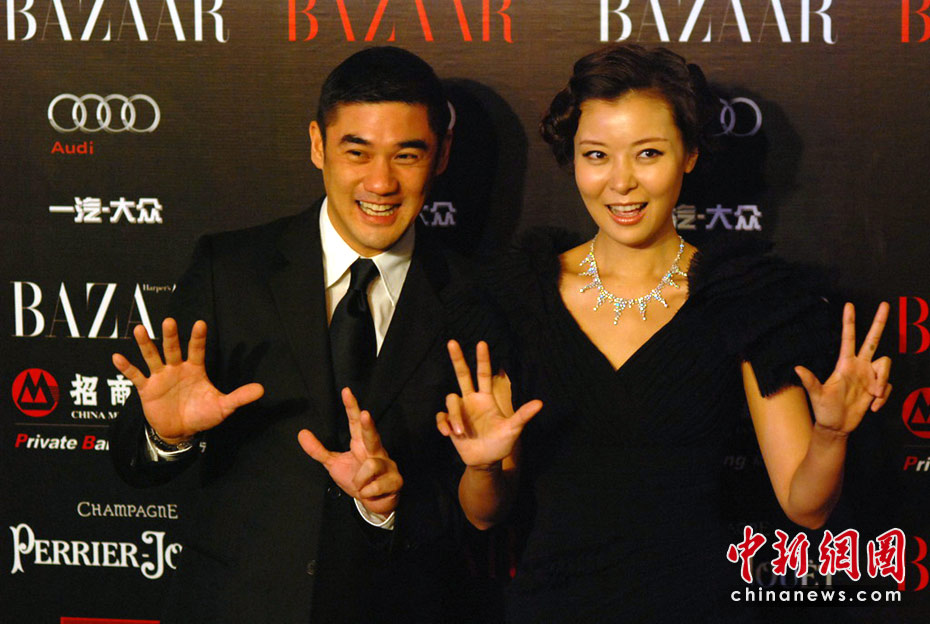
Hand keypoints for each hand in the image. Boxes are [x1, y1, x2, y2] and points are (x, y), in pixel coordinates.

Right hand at [112, 318, 264, 443]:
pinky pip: (135, 376)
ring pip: (152, 357)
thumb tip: (262, 389)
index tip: (200, 323)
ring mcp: (160, 377)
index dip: (198, 338)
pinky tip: (116, 357)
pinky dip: (126, 367)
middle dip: (171, 336)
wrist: (181, 431)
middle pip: (173, 349)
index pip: (197, 350)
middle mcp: (176, 368)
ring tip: (139, 329)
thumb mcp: (223, 407)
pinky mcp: (147, 389)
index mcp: (195, 369)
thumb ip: (239, 397)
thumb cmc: (203, 414)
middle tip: (169, 321)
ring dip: (146, 344)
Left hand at [298, 388, 401, 515]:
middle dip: (368, 426)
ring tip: (361, 487)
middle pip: (371, 434)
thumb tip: (301, 433)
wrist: (373, 503)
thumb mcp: (334, 464)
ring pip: (370, 466)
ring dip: (360, 480)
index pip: (355, 423)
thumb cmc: (356, 478)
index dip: (351, 407)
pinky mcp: (396, 480)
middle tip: (365, 414)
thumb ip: (319, 450)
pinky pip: (376, 485)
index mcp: (360, 444)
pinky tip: (370, 493)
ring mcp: (388, 464)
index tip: (346, 391)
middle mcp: (376, 450)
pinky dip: (368, 492)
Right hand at [436, 340, 541, 468]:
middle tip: (452, 341)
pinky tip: (449, 434)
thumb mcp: (513, 429)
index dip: (483, 359)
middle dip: (457, 358)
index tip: (482, 342)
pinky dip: (444, 424)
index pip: (484, 374)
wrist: (486, 461)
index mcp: (486, 398)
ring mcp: (460, 411)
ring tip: (461, 432)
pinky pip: (441, 417)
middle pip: (462, 374)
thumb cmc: (501, 443)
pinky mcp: (450, 423)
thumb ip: (523, 415)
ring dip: (455, 415)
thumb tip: (540, 403)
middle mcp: (471, 400)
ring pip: (451, 400)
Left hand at [795, 302, 891, 434]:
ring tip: (873, 396)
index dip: (849, 322)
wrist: (836, 426)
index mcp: (844, 364)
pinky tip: (872, 406)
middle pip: (872, 340)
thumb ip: (810, 381)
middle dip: (879, 323)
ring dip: (882, 381)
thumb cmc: (824, 410)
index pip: (848, 338)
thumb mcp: (817, 395)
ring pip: (885, 365)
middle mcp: (859, 366)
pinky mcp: (877, 388)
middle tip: (886, 305)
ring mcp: (869, 376)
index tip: (848, 305)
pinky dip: (883, 397)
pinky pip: (888, 386)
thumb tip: (797, 368)